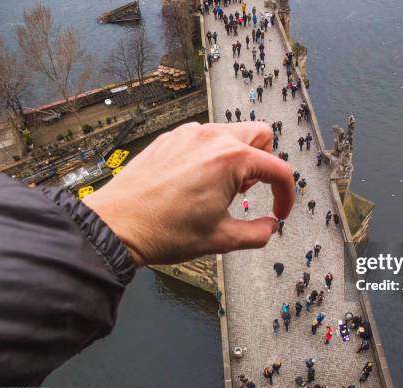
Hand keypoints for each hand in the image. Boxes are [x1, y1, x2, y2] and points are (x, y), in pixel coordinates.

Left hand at [83, 122, 293, 265]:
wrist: (116, 225)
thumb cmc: (163, 231)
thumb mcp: (221, 239)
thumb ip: (258, 234)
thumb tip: (270, 227)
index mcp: (231, 160)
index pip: (279, 170)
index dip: (286, 195)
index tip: (279, 212)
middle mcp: (212, 138)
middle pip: (261, 135)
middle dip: (265, 162)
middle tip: (249, 190)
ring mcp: (189, 134)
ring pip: (231, 133)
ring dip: (238, 158)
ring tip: (220, 189)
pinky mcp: (170, 138)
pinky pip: (204, 138)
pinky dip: (212, 155)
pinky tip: (196, 182)